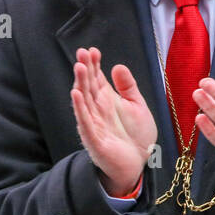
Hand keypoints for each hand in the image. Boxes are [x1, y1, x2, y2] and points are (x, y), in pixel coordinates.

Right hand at [70, 47, 156, 195]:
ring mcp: (94, 123)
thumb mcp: (137, 106)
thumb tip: (118, 66)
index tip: (92, 50)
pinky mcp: (94, 138)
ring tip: (78, 67)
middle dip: (85, 69)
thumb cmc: (136, 135)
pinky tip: (76, 94)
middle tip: (82, 52)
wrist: (138, 164)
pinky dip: (80, 108)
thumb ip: (128, 87)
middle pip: (88, 86)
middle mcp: (97, 110)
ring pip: (84, 100)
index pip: (97, 79)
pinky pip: (85, 121)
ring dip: (80, 83)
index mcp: (107, 101)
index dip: (94, 65)